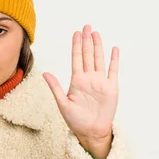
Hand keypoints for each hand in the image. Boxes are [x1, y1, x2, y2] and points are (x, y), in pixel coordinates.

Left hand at [43, 25, 118, 149]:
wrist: (91, 132)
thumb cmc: (76, 121)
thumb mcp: (63, 103)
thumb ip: (55, 87)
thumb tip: (45, 73)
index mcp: (76, 81)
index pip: (76, 59)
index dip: (76, 46)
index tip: (76, 33)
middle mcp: (89, 79)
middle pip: (87, 55)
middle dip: (87, 41)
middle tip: (87, 26)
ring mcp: (100, 82)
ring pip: (99, 59)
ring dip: (98, 46)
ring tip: (96, 33)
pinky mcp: (111, 88)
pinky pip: (112, 70)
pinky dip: (113, 60)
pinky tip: (113, 49)